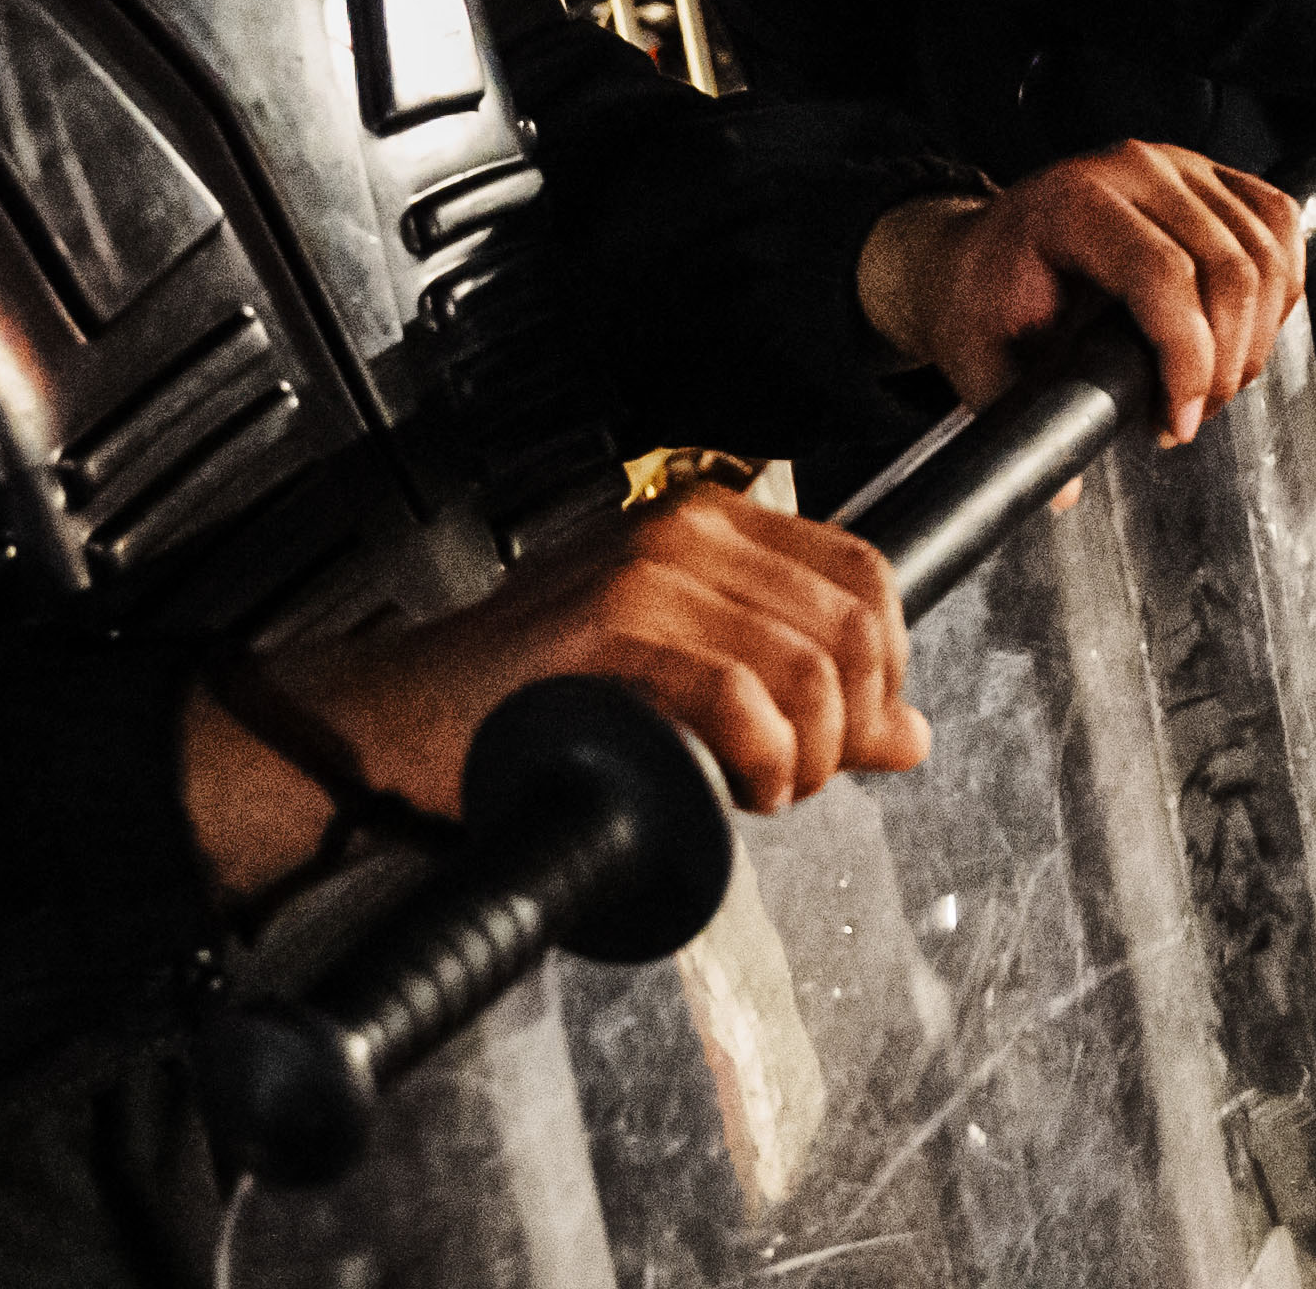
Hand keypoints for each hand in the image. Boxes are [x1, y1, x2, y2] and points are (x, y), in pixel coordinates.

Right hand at [189, 480, 921, 888]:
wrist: (407, 720)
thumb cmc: (538, 699)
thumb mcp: (688, 680)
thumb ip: (801, 696)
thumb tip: (908, 735)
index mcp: (713, 524)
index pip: (866, 574)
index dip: (889, 666)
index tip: (860, 732)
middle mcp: (686, 533)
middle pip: (850, 626)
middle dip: (851, 724)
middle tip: (802, 779)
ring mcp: (645, 576)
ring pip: (806, 666)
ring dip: (807, 755)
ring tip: (765, 790)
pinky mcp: (606, 633)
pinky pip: (737, 696)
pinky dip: (762, 759)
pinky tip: (741, 791)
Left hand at [861, 142, 1308, 441]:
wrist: (982, 250)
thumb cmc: (983, 299)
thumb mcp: (980, 360)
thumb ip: (1020, 421)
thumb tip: (1065, 493)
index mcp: (1073, 203)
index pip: (1164, 276)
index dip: (1188, 361)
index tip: (1176, 425)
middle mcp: (1135, 168)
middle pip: (1230, 269)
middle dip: (1226, 366)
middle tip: (1188, 419)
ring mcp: (1181, 164)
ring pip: (1266, 254)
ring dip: (1256, 338)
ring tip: (1210, 387)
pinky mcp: (1212, 175)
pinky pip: (1281, 223)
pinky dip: (1281, 287)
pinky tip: (1246, 334)